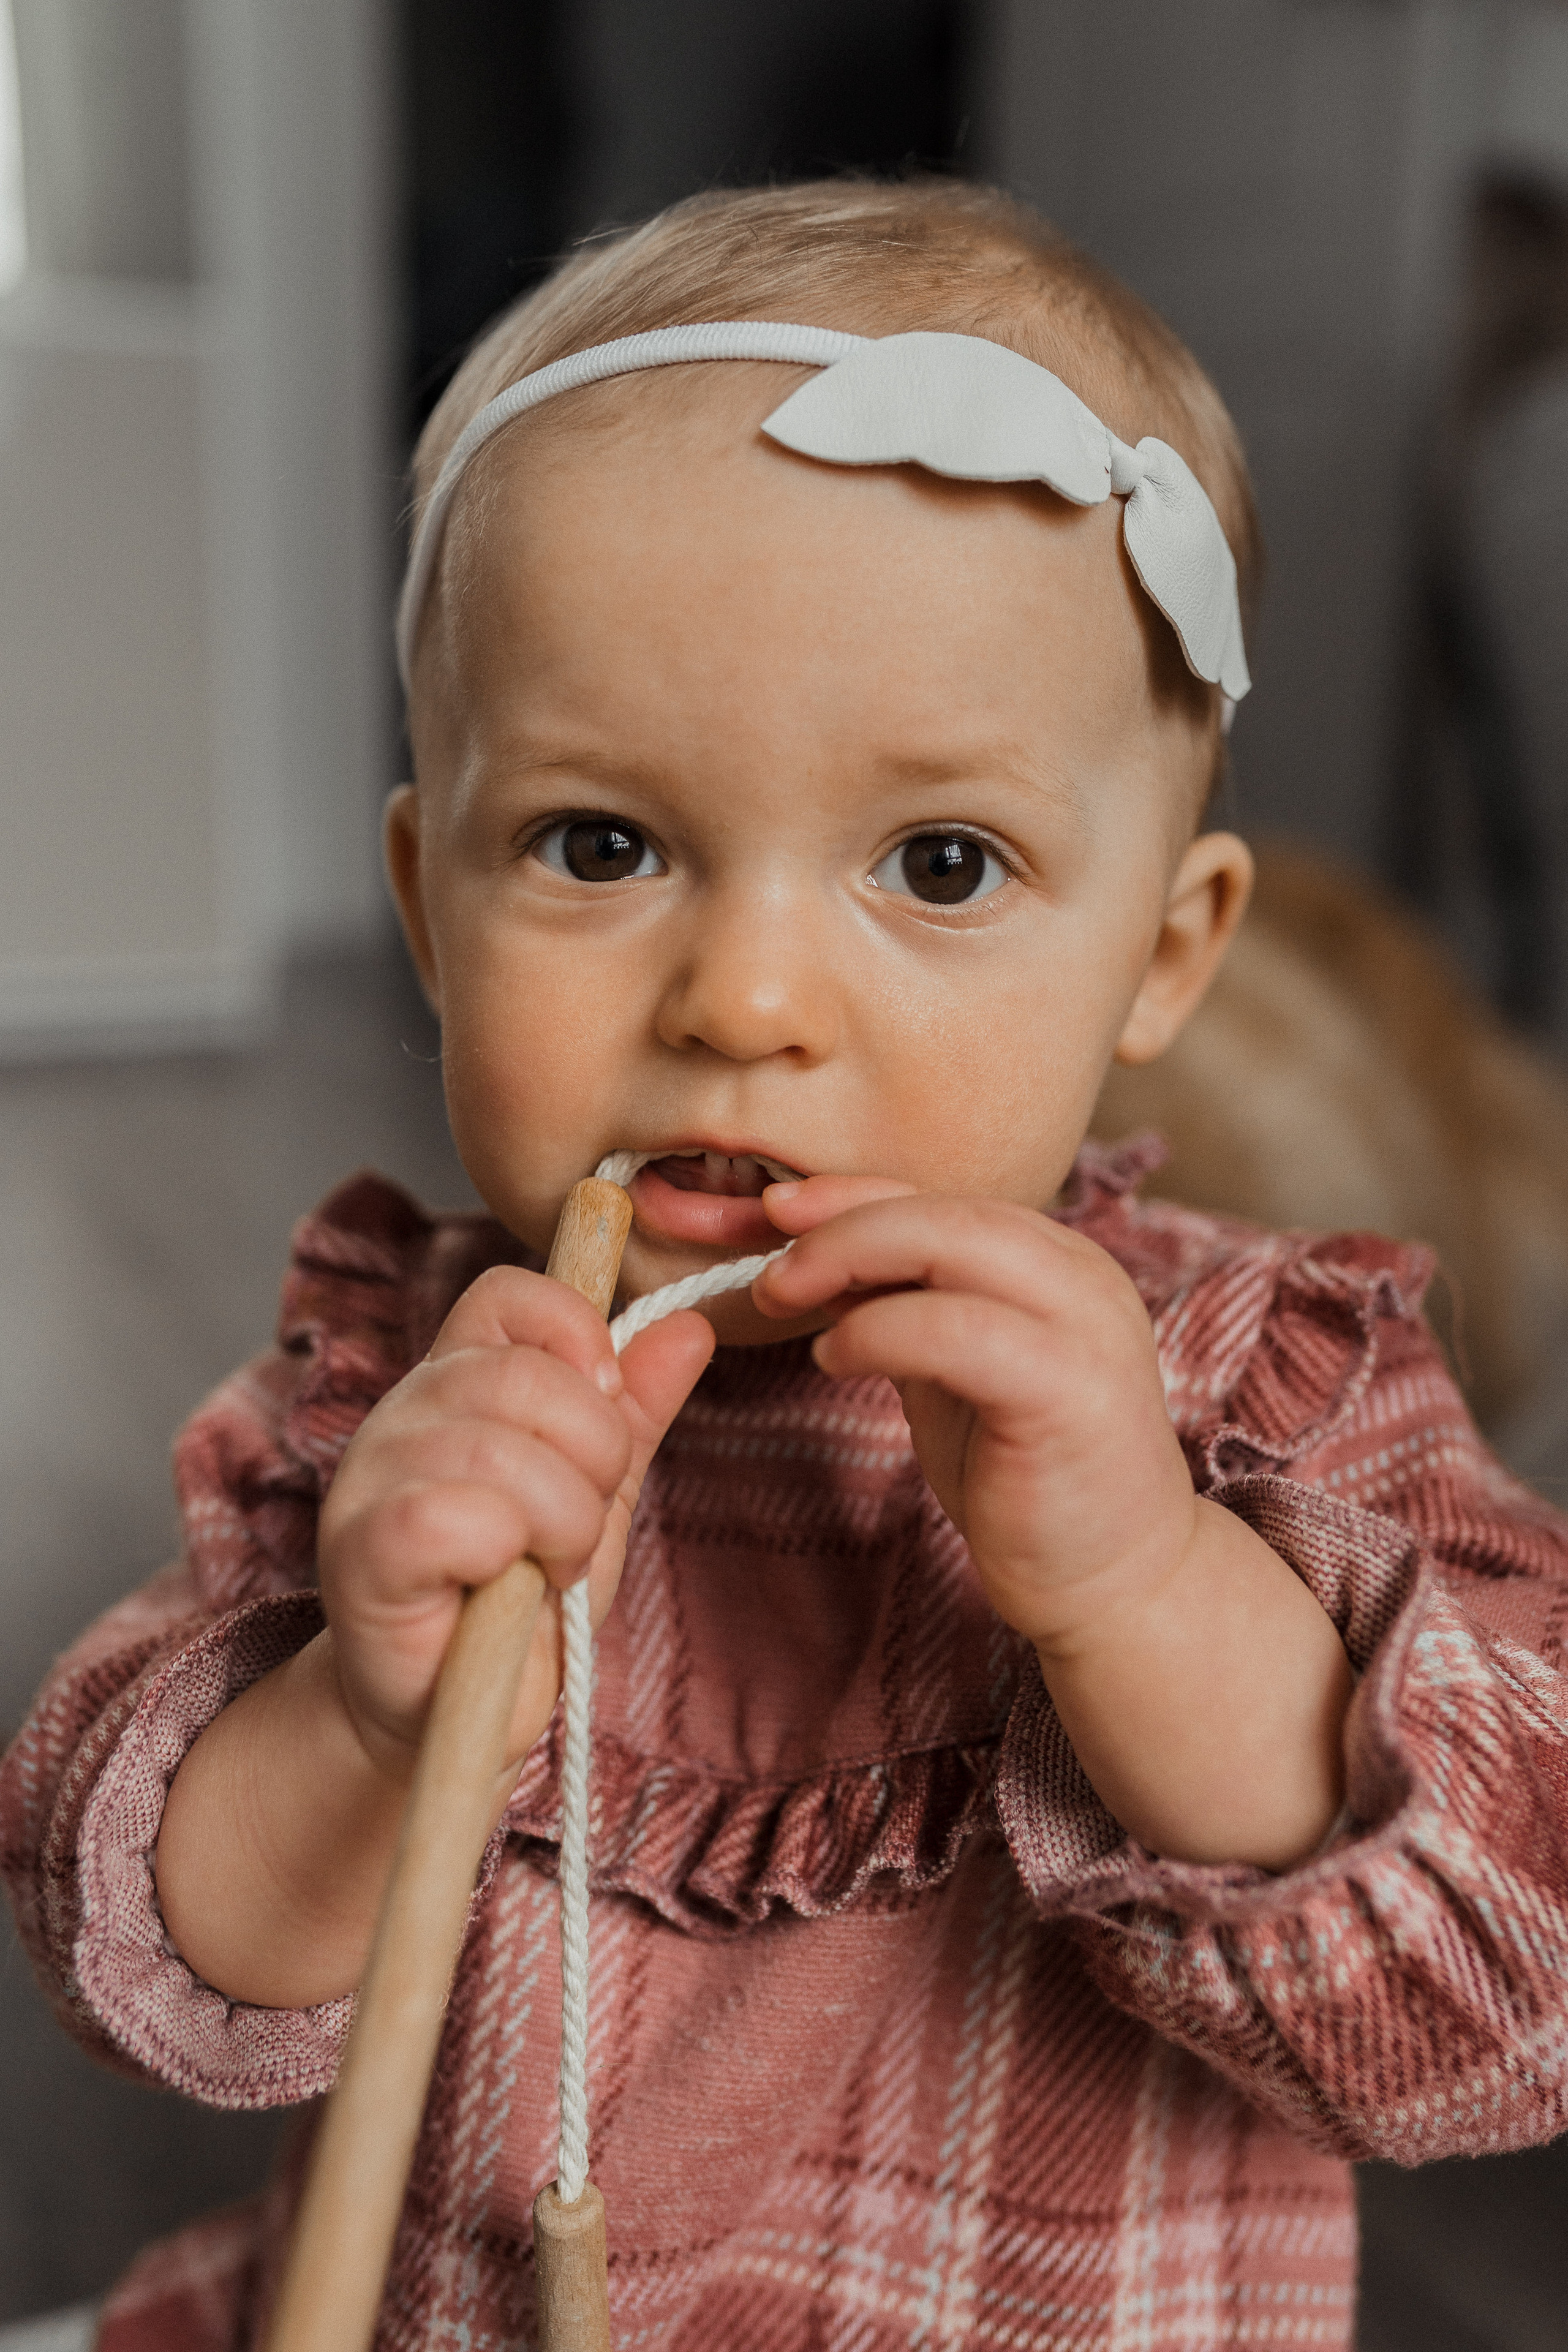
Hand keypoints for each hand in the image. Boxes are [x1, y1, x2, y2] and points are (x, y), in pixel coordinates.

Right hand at [318, 1266, 714, 1780]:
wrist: (449, 1715)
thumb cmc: (517, 1601)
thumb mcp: (595, 1494)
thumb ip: (634, 1412)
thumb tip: (689, 1327)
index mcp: (457, 1381)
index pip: (507, 1295)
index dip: (577, 1335)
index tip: (607, 1407)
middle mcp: (402, 1411)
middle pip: (522, 1372)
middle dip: (593, 1456)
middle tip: (577, 1525)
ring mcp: (370, 1478)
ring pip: (501, 1448)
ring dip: (561, 1522)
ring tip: (546, 1567)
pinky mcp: (361, 1551)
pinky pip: (451, 1515)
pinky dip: (504, 1555)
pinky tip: (498, 1590)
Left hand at [755, 1177, 1351, 1866]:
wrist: (1119, 1582)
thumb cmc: (1029, 1477)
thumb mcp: (954, 1373)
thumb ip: (904, 1310)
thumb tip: (815, 1260)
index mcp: (1057, 1263)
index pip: (944, 1198)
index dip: (851, 1194)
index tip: (775, 1211)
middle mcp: (1082, 1277)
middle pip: (945, 1207)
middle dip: (841, 1221)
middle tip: (767, 1263)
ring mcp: (1084, 1328)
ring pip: (954, 1242)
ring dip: (850, 1260)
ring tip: (782, 1299)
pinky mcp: (1068, 1390)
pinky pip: (957, 1330)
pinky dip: (880, 1331)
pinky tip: (835, 1358)